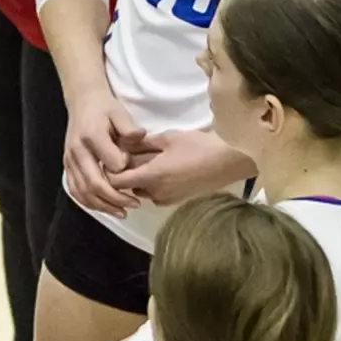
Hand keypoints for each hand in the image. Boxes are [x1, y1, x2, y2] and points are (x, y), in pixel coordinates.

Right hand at [64, 89, 143, 216]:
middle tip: (134, 205)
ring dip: (102, 205)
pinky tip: (103, 207)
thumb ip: (129, 127)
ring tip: (121, 212)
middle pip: (94, 183)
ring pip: (82, 191)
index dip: (125, 171)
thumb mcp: (120, 112)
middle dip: (115, 198)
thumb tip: (141, 137)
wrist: (82, 102)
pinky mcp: (67, 165)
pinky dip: (88, 202)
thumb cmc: (105, 108)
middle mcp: (77, 150)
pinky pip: (74, 189)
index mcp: (92, 136)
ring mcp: (69, 159)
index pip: (110, 162)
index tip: (138, 171)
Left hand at [110, 128, 254, 206]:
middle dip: (125, 172)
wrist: (230, 160)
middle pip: (128, 187)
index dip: (110, 170)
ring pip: (142, 190)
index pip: (116, 181)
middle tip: (129, 154)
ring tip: (148, 160)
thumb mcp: (166, 139)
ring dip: (139, 178)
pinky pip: (156, 193)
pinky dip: (152, 183)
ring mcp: (168, 200)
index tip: (113, 156)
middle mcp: (156, 193)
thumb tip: (121, 145)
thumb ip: (140, 144)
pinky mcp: (178, 201)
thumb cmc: (198, 146)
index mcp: (151, 177)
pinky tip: (162, 168)